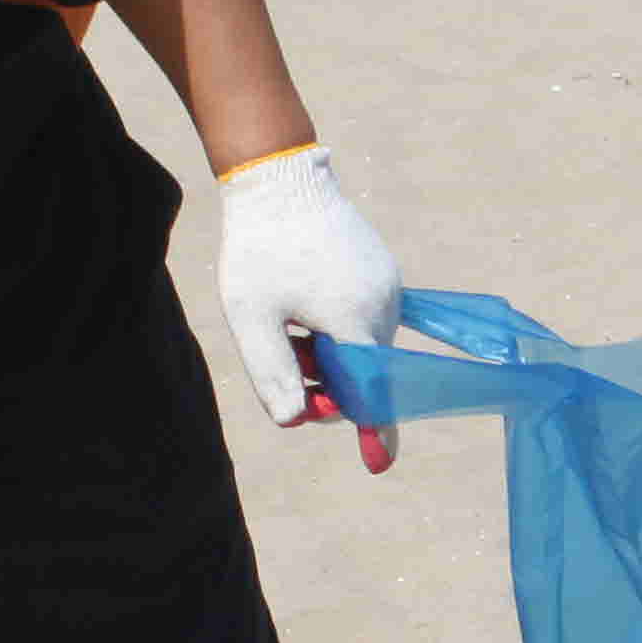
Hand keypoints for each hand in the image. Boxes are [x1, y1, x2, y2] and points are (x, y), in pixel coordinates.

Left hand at [215, 143, 400, 452]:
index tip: (377, 465)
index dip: (372, 430)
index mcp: (356, 322)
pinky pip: (366, 317)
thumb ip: (273, 374)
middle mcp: (384, 306)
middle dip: (327, 382)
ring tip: (287, 326)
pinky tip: (303, 305)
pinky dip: (338, 328)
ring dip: (329, 353)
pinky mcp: (383, 269)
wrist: (279, 177)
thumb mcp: (253, 318)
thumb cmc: (260, 248)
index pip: (372, 391)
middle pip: (365, 370)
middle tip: (284, 363)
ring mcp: (388, 285)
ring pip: (364, 344)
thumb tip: (293, 421)